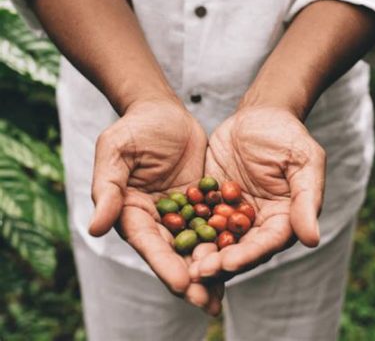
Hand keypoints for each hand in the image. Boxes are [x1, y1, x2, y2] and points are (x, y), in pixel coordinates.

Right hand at [89, 100, 222, 314]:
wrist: (162, 112)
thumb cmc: (135, 128)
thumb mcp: (115, 151)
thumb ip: (107, 188)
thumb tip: (94, 228)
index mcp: (131, 211)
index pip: (148, 243)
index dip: (163, 264)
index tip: (182, 283)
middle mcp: (156, 218)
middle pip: (172, 253)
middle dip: (190, 278)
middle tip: (208, 302)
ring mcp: (180, 212)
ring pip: (195, 245)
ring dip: (209, 270)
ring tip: (223, 295)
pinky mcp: (201, 201)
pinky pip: (214, 224)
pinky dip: (225, 242)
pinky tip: (240, 258)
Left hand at [190, 106, 325, 281]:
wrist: (257, 116)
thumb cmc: (286, 135)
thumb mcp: (303, 161)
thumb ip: (307, 198)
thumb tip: (311, 239)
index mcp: (283, 217)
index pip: (267, 243)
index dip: (248, 255)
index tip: (228, 263)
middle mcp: (257, 221)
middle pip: (239, 248)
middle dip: (219, 262)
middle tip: (197, 272)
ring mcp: (232, 212)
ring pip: (216, 238)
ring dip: (200, 252)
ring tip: (180, 263)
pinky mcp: (212, 201)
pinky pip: (199, 216)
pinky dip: (186, 227)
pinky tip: (169, 234)